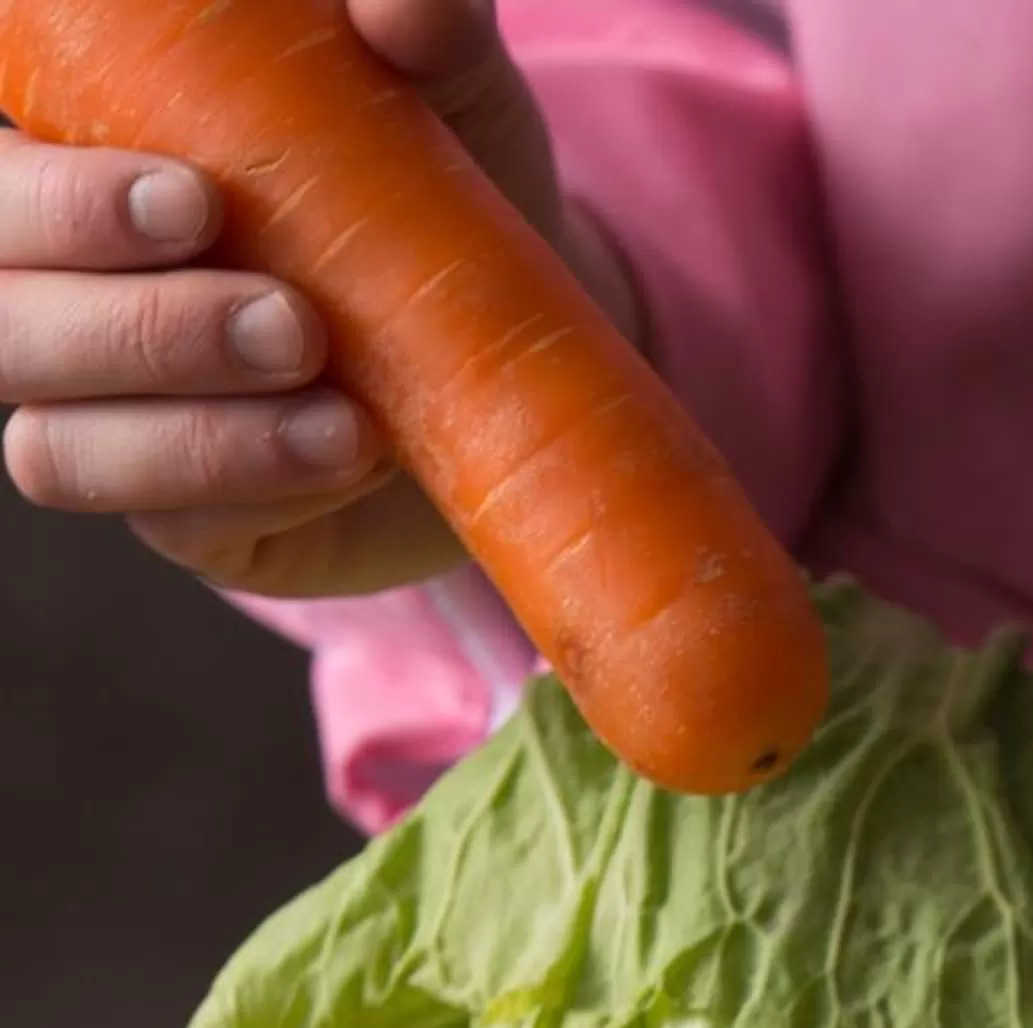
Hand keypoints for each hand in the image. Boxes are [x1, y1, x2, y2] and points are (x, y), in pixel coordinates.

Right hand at [0, 0, 630, 597]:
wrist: (523, 362)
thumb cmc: (437, 197)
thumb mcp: (446, 92)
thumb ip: (422, 29)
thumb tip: (398, 4)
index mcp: (73, 149)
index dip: (42, 188)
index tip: (183, 191)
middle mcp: (58, 278)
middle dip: (107, 292)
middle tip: (252, 276)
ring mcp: (106, 405)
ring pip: (48, 430)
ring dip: (183, 409)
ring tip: (323, 378)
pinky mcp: (175, 510)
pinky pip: (155, 509)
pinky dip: (245, 476)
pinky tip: (343, 447)